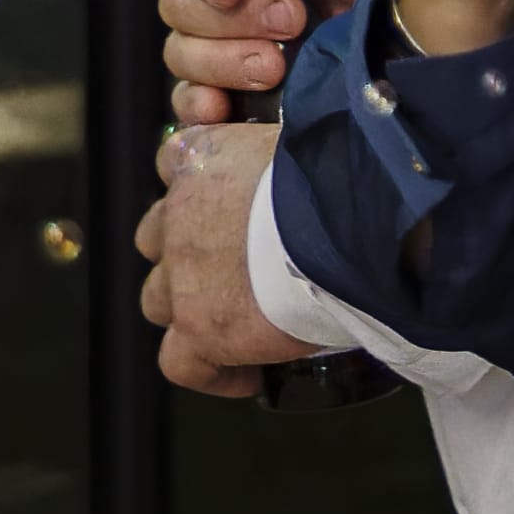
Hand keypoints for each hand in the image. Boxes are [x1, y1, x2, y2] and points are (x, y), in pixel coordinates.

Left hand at [139, 120, 325, 393]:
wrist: (355, 223)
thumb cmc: (348, 174)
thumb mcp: (313, 138)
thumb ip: (293, 150)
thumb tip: (315, 164)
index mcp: (205, 157)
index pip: (176, 158)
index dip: (198, 181)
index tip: (227, 196)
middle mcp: (181, 213)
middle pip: (159, 234)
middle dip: (189, 248)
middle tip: (239, 263)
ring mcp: (183, 275)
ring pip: (159, 295)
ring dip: (191, 305)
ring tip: (241, 317)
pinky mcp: (199, 327)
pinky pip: (181, 362)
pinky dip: (211, 372)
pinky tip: (251, 374)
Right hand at [159, 0, 378, 125]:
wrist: (405, 18)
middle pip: (178, 3)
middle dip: (232, 18)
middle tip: (291, 20)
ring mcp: (221, 39)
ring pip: (183, 53)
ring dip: (225, 62)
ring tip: (276, 67)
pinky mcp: (230, 86)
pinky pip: (190, 101)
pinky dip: (200, 106)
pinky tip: (225, 109)